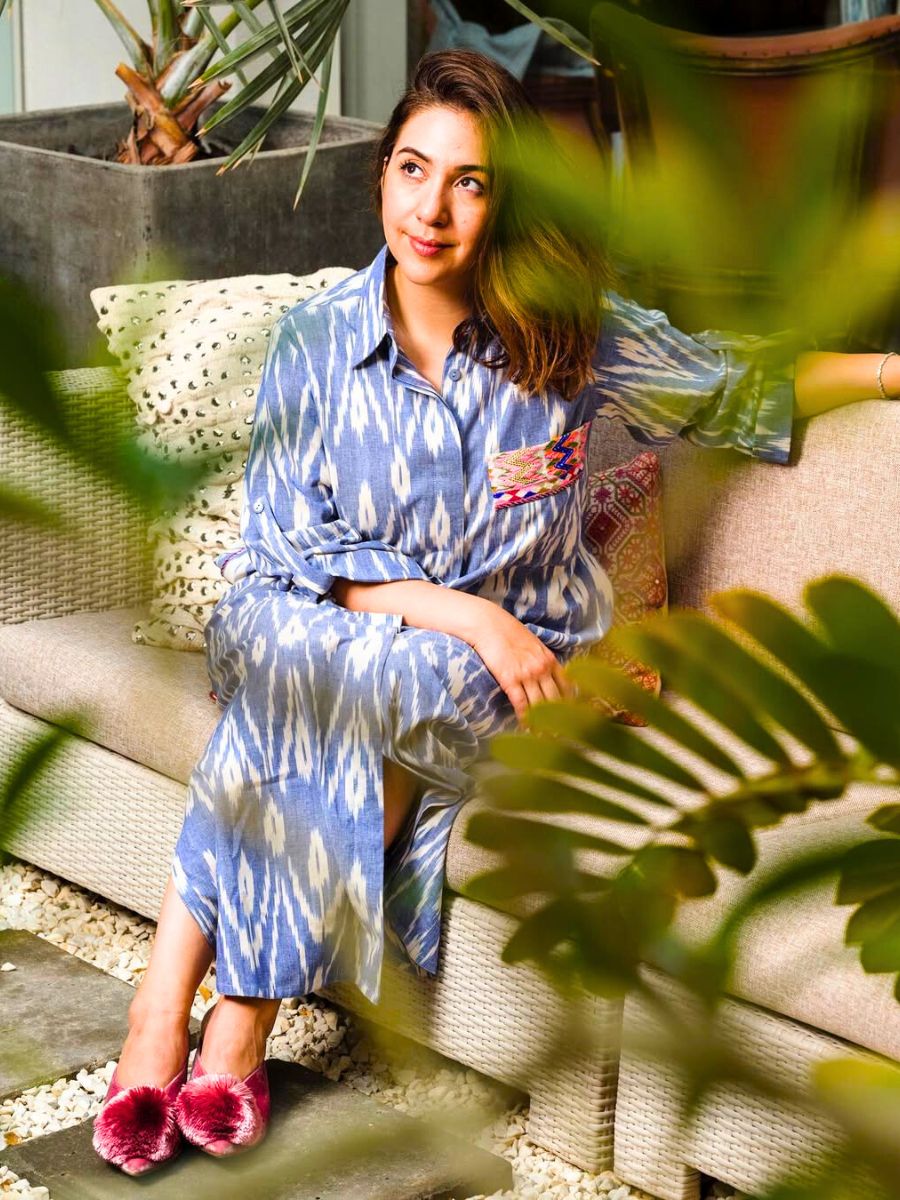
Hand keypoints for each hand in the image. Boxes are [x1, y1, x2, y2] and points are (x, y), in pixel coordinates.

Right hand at [466, 604, 576, 723]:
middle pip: (556, 699)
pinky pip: (522, 704)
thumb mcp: (532, 643)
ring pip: (540, 704)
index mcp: (549, 659)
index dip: (570, 703)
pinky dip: (525, 718)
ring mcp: (527, 674)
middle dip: (560, 718)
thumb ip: (541, 659)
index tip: (572, 716)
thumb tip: (545, 673)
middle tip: (562, 733)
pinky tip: (527, 728)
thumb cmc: (507, 632)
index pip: (567, 686)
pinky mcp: (510, 679)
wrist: (487, 624)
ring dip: (543, 723)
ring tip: (546, 737)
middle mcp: (542, 668)